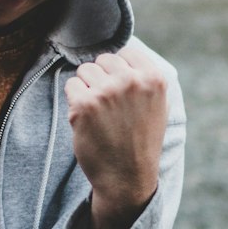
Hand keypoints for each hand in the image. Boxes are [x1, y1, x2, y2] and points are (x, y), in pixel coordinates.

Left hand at [64, 45, 168, 228]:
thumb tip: (119, 50)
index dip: (118, 71)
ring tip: (100, 114)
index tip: (121, 92)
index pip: (124, 52)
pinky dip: (75, 102)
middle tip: (109, 108)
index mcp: (154, 78)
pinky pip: (71, 86)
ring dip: (87, 89)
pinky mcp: (84, 105)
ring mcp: (107, 92)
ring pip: (84, 71)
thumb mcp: (156, 104)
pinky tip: (88, 121)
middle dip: (101, 79)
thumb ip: (142, 77)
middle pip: (102, 60)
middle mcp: (131, 81)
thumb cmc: (140, 140)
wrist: (127, 178)